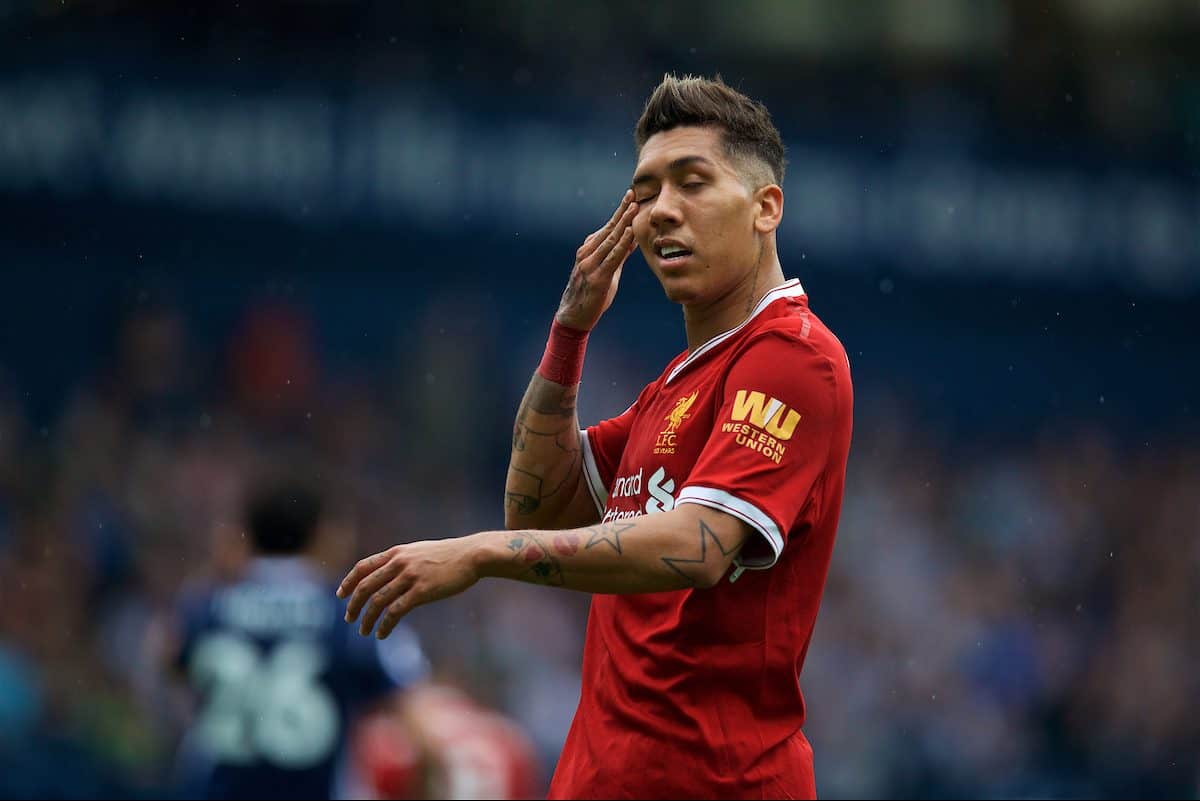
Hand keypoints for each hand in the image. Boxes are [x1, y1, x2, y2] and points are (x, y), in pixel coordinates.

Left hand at [338, 537, 480, 638]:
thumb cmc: (449, 555)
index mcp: (397, 553)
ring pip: (378, 601)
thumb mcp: (420, 552)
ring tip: (364, 631)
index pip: (363, 567)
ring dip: (367, 619)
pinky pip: (395, 612)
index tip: (341, 595)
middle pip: (366, 586)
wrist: (471, 556)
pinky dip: (385, 625)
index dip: (349, 581)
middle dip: (353, 604)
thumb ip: (403, 561)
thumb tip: (389, 574)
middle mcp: (399, 563)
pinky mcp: (421, 592)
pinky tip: (382, 633)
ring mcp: (410, 577)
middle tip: (349, 618)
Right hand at [555, 190, 638, 330]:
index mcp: (588, 250)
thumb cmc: (591, 295)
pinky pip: (611, 258)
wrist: (573, 316)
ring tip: (634, 208)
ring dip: (623, 223)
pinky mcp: (596, 278)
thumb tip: (633, 239)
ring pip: (610, 240)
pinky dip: (621, 245)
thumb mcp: (608, 272)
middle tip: (633, 194)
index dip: (619, 212)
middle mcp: (587, 254)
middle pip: (608, 229)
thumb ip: (619, 256)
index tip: (630, 196)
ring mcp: (590, 265)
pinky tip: (630, 234)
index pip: (607, 227)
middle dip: (622, 211)